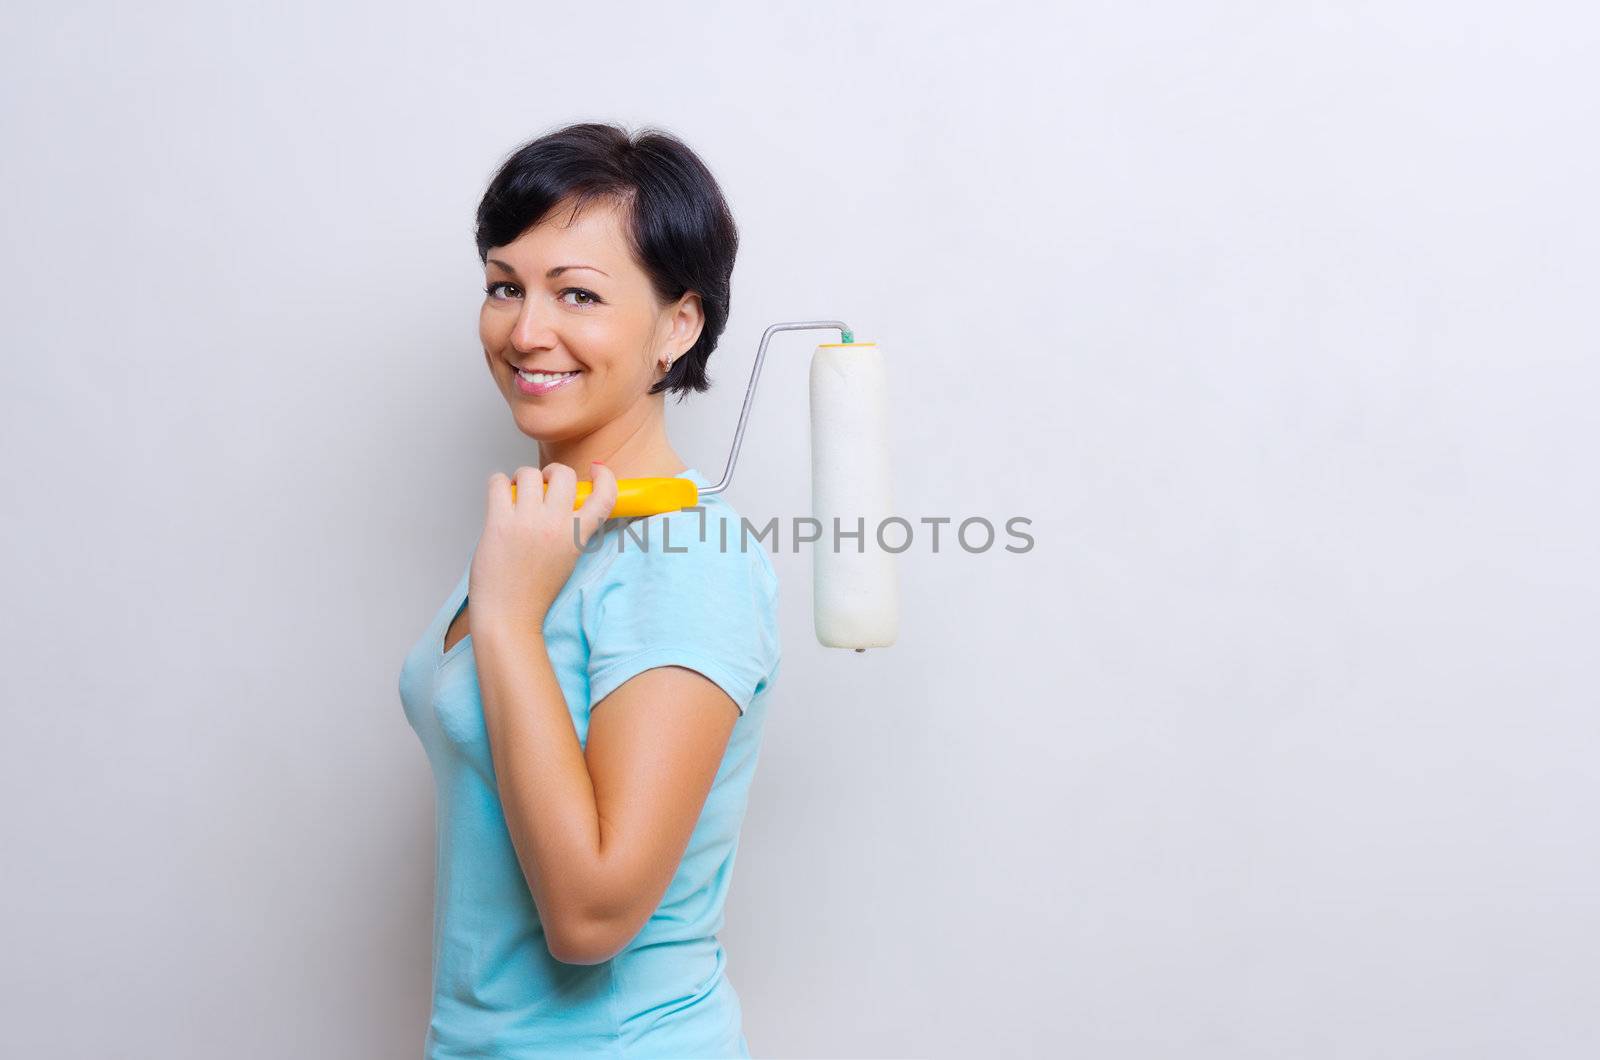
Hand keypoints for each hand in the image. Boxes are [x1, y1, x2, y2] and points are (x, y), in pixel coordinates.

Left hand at [469, 462, 618, 633]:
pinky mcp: (499, 523)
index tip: (598, 469)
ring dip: (523, 478)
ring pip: (529, 473)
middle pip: (564, 475)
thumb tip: (561, 502)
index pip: (604, 496)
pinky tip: (500, 497)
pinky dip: (498, 484)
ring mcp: (527, 522)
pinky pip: (498, 483)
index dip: (605, 477)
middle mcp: (555, 525)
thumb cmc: (533, 593)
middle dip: (554, 473)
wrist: (508, 616)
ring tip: (518, 493)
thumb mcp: (567, 560)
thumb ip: (570, 532)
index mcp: (577, 537)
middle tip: (544, 482)